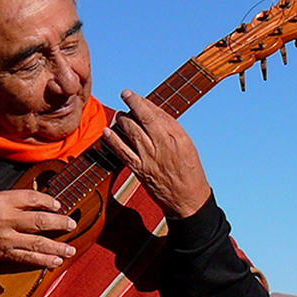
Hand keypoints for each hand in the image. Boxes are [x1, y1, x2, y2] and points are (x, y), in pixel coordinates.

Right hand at [0, 189, 77, 275]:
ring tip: (70, 249)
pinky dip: (43, 260)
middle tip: (72, 224)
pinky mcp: (3, 253)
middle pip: (41, 220)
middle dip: (60, 223)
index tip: (58, 206)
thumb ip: (10, 201)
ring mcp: (5, 237)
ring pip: (38, 242)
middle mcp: (5, 217)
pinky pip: (28, 257)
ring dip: (57, 247)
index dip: (49, 201)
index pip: (33, 197)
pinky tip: (55, 261)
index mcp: (1, 199)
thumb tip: (34, 201)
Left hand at [101, 89, 211, 218]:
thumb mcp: (187, 146)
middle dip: (132, 104)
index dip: (143, 102)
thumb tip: (154, 114)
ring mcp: (150, 158)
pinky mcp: (140, 170)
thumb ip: (171, 130)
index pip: (157, 113)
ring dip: (122, 119)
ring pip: (131, 131)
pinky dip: (113, 141)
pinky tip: (107, 132)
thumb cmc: (190, 172)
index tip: (133, 95)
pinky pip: (123, 152)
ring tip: (119, 114)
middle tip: (125, 95)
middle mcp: (163, 145)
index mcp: (178, 137)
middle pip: (144, 118)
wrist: (188, 200)